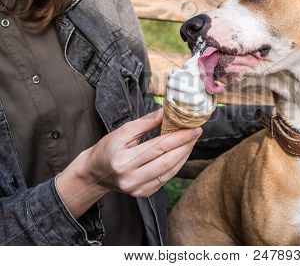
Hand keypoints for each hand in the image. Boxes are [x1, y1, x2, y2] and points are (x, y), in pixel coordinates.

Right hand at [56, 108, 201, 217]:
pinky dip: (177, 165)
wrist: (96, 173)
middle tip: (196, 132)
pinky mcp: (144, 194)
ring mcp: (138, 189)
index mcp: (123, 161)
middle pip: (167, 161)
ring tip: (191, 141)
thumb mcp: (122, 131)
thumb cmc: (108, 149)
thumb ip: (146, 122)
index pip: (158, 147)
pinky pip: (166, 178)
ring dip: (184, 155)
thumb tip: (167, 111)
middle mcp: (131, 178)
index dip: (179, 137)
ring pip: (170, 171)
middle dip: (185, 145)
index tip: (193, 128)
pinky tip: (182, 153)